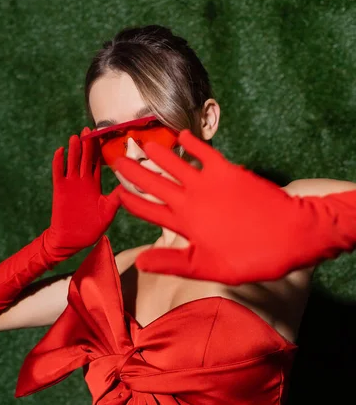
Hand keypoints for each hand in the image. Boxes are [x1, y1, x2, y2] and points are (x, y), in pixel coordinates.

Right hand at [43, 127, 124, 259]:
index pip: (97, 163)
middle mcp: (83, 182)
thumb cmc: (92, 227)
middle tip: (88, 130)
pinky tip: (60, 151)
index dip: (99, 150)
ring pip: (72, 163)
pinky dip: (58, 162)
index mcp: (95, 185)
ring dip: (73, 150)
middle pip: (84, 159)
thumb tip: (130, 186)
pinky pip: (58, 173)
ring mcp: (71, 185)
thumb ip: (117, 198)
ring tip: (76, 137)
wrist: (73, 240)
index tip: (102, 136)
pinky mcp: (60, 190)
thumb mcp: (108, 211)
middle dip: (86, 145)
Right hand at [113, 129, 313, 284]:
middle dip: (135, 172)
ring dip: (158, 154)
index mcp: (184, 224)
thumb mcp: (207, 268)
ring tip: (143, 144)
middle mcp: (191, 199)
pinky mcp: (228, 171)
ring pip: (175, 164)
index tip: (114, 192)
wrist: (289, 234)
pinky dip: (192, 143)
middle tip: (117, 160)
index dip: (130, 202)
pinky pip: (205, 152)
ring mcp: (209, 182)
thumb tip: (140, 261)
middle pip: (155, 183)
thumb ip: (172, 262)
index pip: (149, 210)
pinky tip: (182, 136)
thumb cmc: (249, 257)